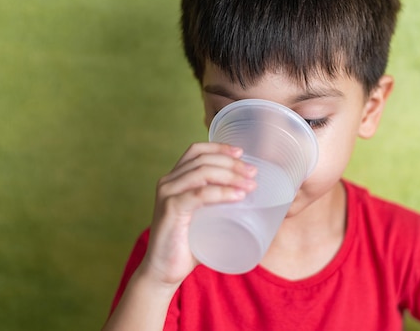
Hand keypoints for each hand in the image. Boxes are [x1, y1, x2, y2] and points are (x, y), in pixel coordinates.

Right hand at [137, 142, 256, 288]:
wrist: (164, 271)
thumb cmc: (188, 245)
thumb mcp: (205, 218)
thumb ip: (220, 207)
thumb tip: (255, 202)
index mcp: (175, 179)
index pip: (196, 151)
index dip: (219, 147)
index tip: (241, 153)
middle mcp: (168, 182)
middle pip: (203, 160)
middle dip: (232, 163)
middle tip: (253, 173)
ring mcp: (168, 194)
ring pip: (203, 173)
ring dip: (231, 175)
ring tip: (250, 185)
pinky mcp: (170, 210)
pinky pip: (199, 194)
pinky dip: (221, 192)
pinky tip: (237, 196)